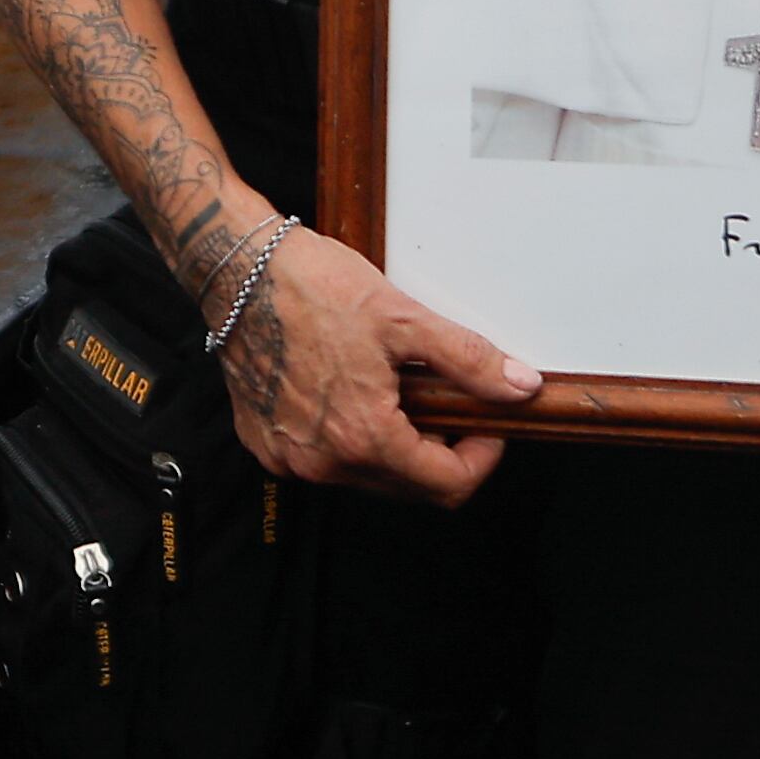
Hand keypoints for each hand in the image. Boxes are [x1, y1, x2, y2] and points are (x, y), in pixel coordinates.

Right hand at [205, 222, 539, 506]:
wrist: (239, 272)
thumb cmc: (315, 288)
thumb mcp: (405, 319)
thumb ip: (468, 360)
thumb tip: (520, 387)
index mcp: (362, 438)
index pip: (446, 486)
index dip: (481, 457)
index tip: (488, 422)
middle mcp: (322, 463)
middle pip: (408, 487)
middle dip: (440, 450)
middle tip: (448, 399)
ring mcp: (289, 459)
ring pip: (367, 476)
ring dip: (396, 444)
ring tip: (399, 386)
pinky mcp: (267, 445)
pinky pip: (326, 460)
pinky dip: (352, 437)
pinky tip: (355, 390)